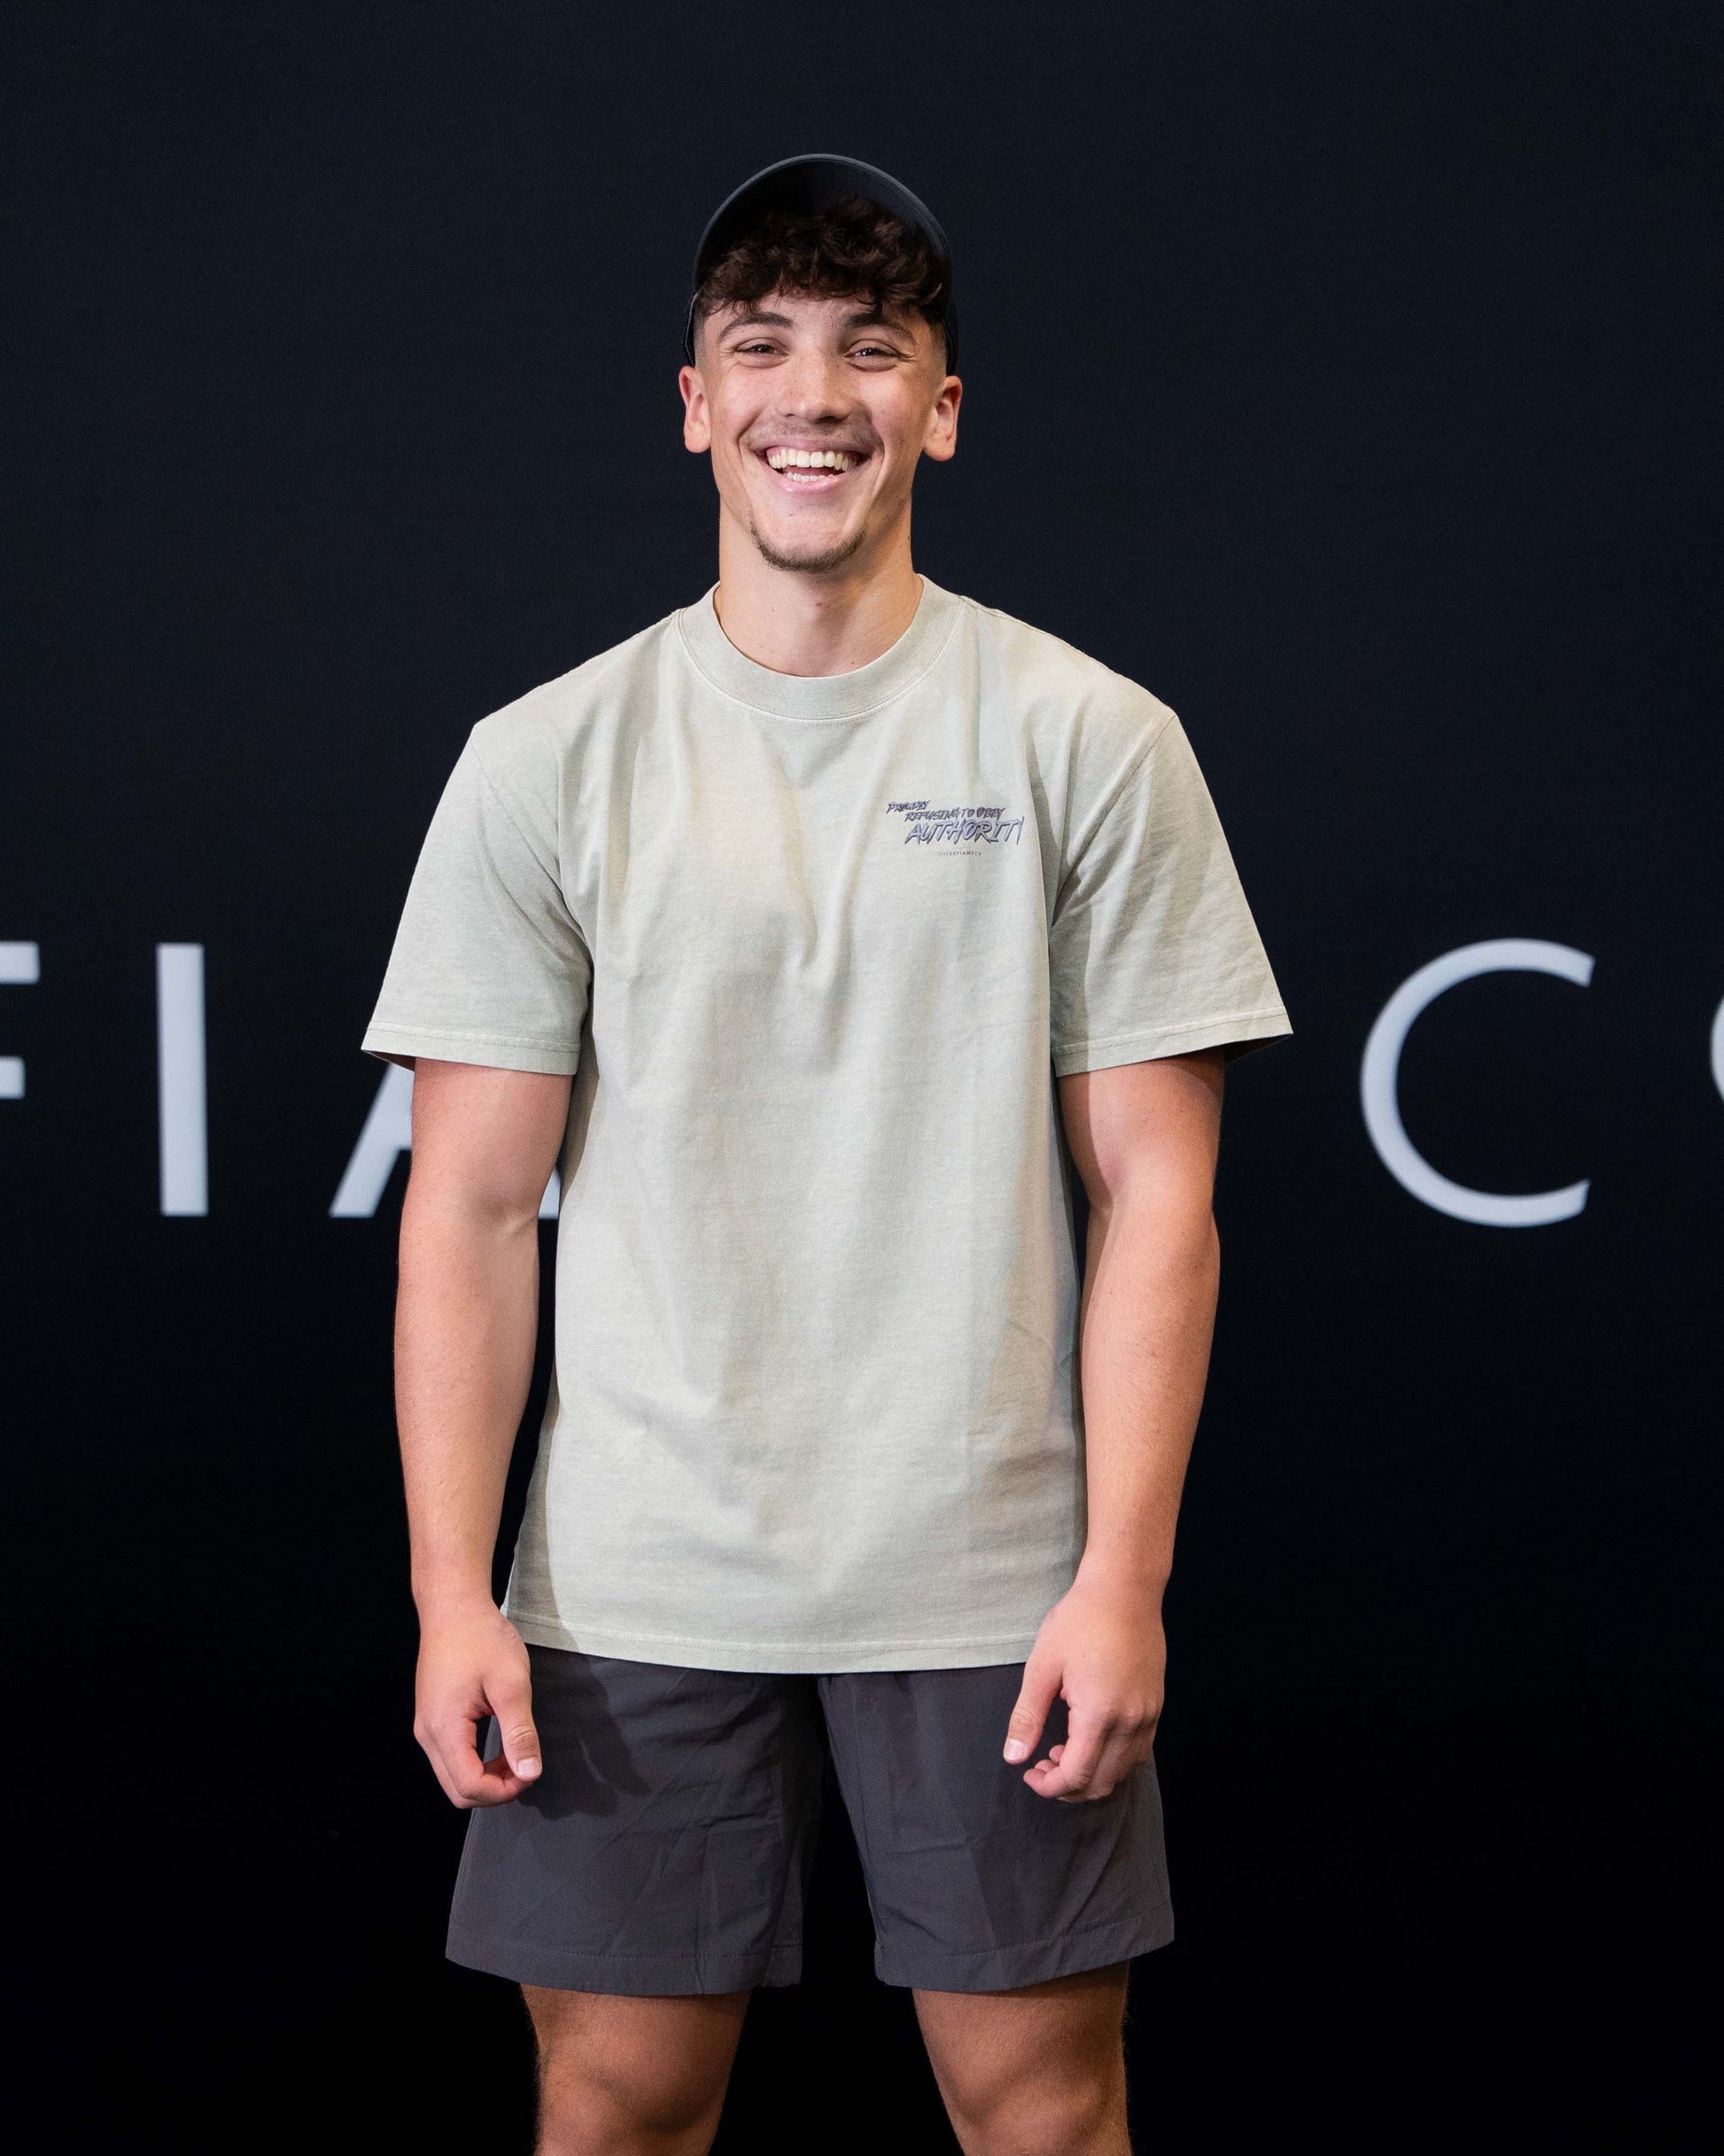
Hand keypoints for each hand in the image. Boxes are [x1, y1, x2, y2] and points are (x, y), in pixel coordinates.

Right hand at [413, 1599, 542, 1808]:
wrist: (454, 1607)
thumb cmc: (480, 1638)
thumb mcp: (511, 1684)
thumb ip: (520, 1732)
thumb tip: (530, 1773)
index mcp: (444, 1729)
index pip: (469, 1787)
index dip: (504, 1790)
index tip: (530, 1772)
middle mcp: (428, 1734)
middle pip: (457, 1791)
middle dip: (494, 1789)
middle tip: (525, 1766)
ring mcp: (426, 1727)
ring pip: (453, 1777)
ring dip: (486, 1776)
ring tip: (515, 1753)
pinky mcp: (432, 1718)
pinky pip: (451, 1757)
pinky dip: (476, 1762)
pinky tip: (499, 1743)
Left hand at [1003, 1574, 1165, 1801]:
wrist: (1125, 1590)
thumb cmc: (1080, 1621)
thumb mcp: (1043, 1666)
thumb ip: (1028, 1716)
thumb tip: (1014, 1757)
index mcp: (1099, 1715)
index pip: (1077, 1775)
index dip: (1050, 1786)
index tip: (1030, 1775)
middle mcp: (1131, 1723)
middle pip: (1102, 1782)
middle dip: (1068, 1786)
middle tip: (1042, 1764)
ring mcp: (1148, 1715)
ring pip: (1123, 1771)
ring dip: (1092, 1773)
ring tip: (1062, 1749)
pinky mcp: (1156, 1705)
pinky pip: (1138, 1751)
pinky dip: (1113, 1758)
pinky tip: (1090, 1737)